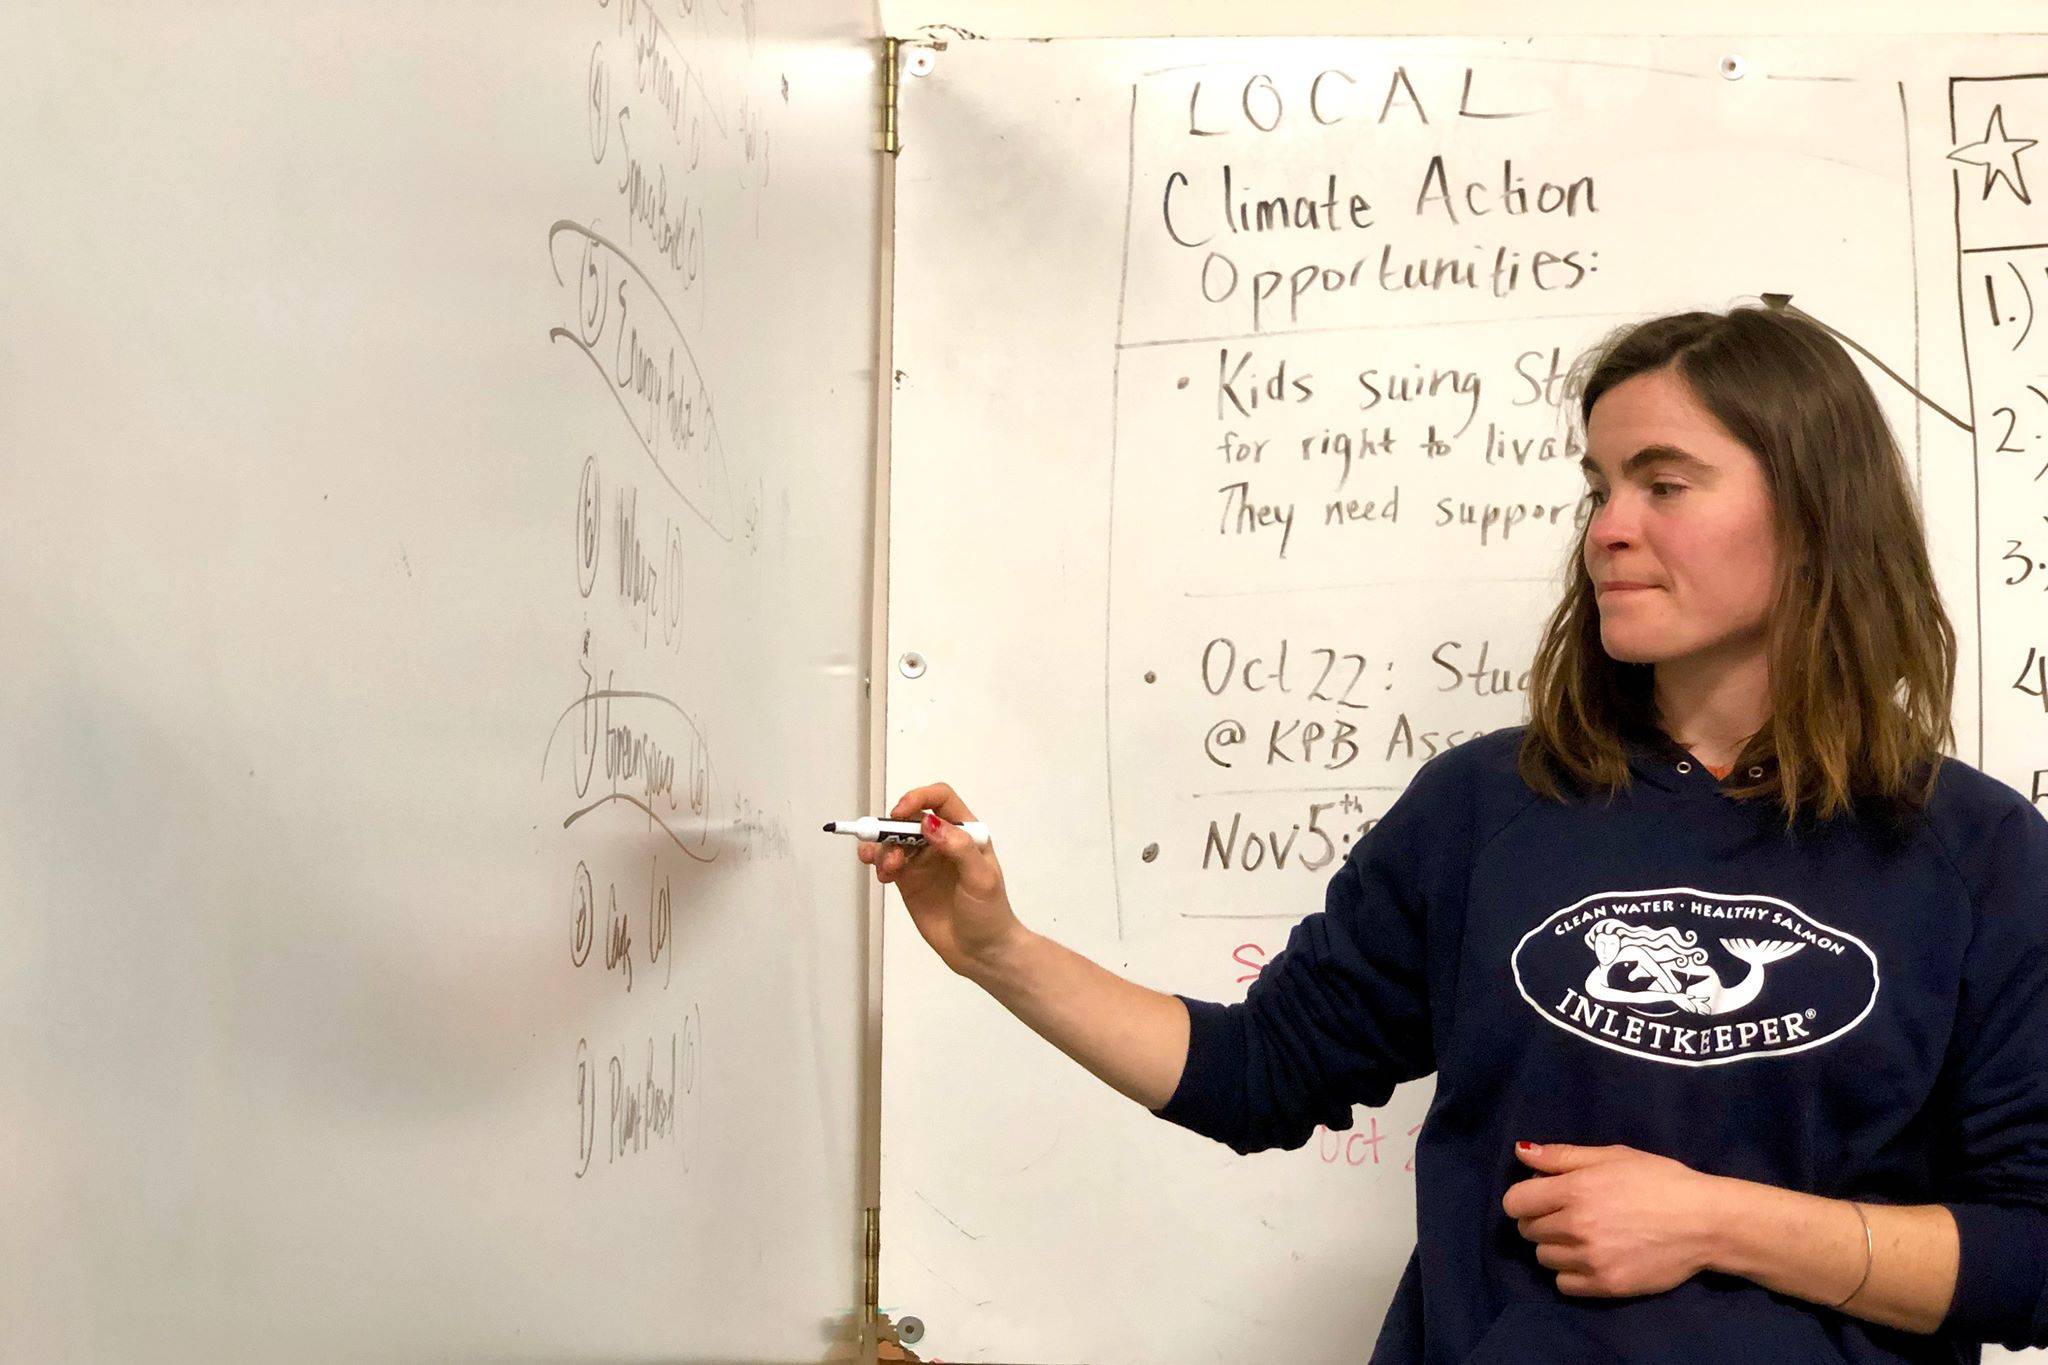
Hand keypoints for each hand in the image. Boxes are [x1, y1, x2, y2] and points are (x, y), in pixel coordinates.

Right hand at [857, 783, 1022, 976]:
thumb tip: (928, 823)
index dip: (918, 798)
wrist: (981, 952)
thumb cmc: (988, 913)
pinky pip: (887, 861)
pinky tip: (880, 874)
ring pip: (893, 839)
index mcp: (966, 833)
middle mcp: (942, 841)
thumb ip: (958, 848)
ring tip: (886, 871)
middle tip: (889, 851)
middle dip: (893, 828)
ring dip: (883, 848)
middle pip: (910, 818)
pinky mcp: (909, 880)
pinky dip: (877, 860)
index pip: (940, 799)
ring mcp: (924, 860)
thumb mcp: (981, 878)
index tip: (900, 813)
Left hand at [1502, 1142, 1721, 1297]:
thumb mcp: (1612, 1155)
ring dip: (1555, 1246)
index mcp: (1575, 1190)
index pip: (1515, 1202)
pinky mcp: (1606, 1286)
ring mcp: (1591, 1260)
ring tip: (1582, 1236)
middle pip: (1528, 1230)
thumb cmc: (1659, 1181)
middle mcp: (1576, 1227)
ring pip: (1543, 1257)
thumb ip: (1562, 1156)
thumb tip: (1521, 1152)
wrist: (1705, 1223)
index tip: (1542, 1196)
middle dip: (1540, 1219)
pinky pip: (1563, 1284)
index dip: (1524, 1197)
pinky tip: (1590, 1258)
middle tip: (1567, 1213)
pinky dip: (1569, 1272)